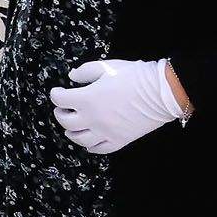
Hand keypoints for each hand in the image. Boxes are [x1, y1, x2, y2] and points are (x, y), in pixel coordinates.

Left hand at [50, 58, 187, 153]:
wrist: (161, 92)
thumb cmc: (134, 77)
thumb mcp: (106, 67)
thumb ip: (85, 71)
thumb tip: (72, 77)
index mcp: (87, 99)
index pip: (60, 100)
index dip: (56, 94)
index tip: (58, 91)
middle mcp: (93, 119)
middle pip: (65, 122)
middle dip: (60, 114)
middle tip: (62, 109)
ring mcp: (106, 132)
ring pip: (79, 139)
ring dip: (71, 132)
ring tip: (72, 126)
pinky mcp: (119, 140)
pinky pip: (100, 149)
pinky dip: (90, 147)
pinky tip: (89, 142)